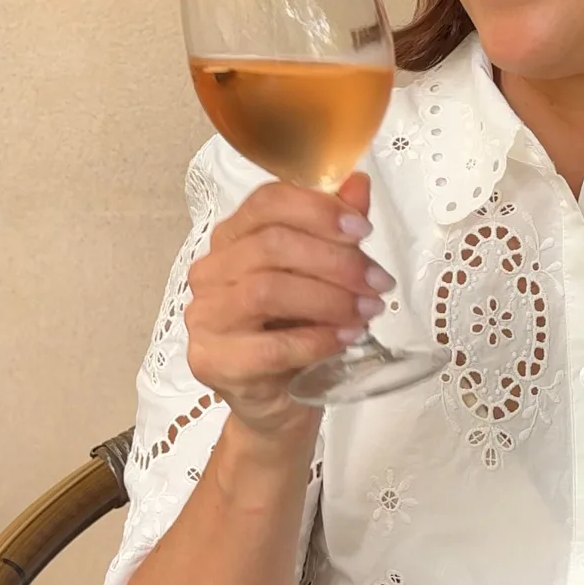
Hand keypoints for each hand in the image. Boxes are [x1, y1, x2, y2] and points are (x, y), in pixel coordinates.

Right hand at [184, 172, 390, 432]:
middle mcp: (210, 271)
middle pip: (271, 245)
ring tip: (368, 311)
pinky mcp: (211, 362)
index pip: (267, 202)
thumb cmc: (298, 330)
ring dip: (329, 299)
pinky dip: (316, 340)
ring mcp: (205, 317)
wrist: (279, 402)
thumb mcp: (324, 275)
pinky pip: (268, 347)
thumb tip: (359, 183)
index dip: (318, 210)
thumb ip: (337, 230)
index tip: (363, 230)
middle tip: (378, 282)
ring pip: (267, 290)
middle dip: (335, 261)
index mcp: (233, 238)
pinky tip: (346, 338)